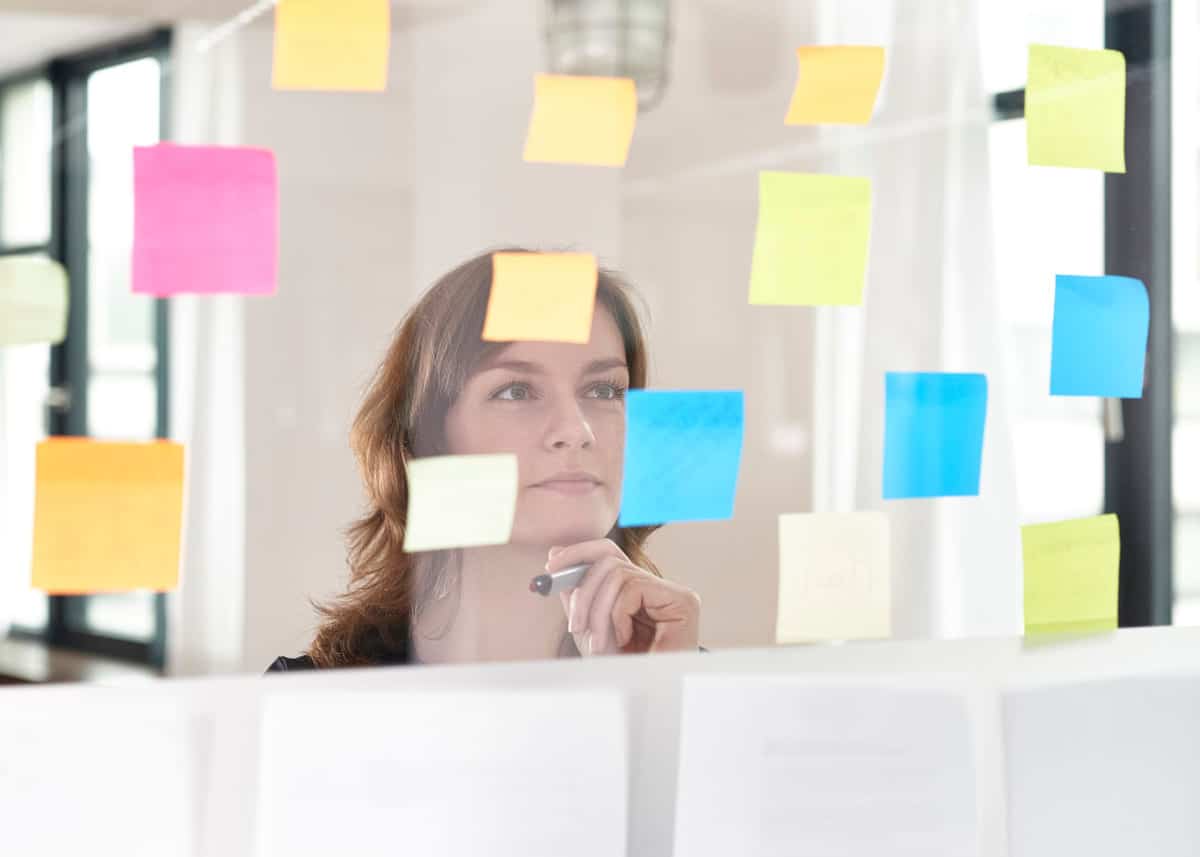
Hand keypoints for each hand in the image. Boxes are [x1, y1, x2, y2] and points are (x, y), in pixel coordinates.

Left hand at [547, 539, 700, 655]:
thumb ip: (577, 593)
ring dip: (598, 611)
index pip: (609, 553)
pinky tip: (624, 639)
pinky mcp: (683, 602)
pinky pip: (633, 588)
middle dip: (583, 591)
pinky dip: (618, 614)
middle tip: (574, 624)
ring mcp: (673, 593)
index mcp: (639, 591)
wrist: (643, 699)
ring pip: (618, 573)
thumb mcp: (589, 627)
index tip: (551, 567)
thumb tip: (556, 556)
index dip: (578, 553)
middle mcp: (659, 587)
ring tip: (599, 644)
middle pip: (609, 559)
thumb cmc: (619, 669)